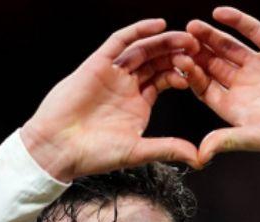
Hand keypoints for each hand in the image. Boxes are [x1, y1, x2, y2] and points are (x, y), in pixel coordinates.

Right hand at [21, 18, 203, 181]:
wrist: (58, 148)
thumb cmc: (94, 154)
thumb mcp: (138, 152)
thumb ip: (168, 149)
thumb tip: (199, 158)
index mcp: (138, 104)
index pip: (165, 80)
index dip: (183, 73)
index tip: (201, 71)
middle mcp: (127, 86)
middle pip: (157, 61)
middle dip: (178, 53)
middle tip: (199, 49)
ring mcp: (113, 73)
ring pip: (143, 49)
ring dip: (164, 42)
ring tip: (186, 38)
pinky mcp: (98, 63)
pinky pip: (120, 41)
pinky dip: (138, 31)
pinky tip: (158, 25)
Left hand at [175, 7, 259, 164]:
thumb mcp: (259, 137)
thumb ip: (228, 141)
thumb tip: (199, 155)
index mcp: (235, 107)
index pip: (205, 88)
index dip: (191, 75)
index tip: (179, 63)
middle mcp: (244, 85)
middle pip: (212, 65)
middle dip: (196, 53)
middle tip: (180, 40)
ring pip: (228, 46)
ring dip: (211, 35)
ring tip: (193, 25)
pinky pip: (253, 31)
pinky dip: (237, 21)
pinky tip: (220, 12)